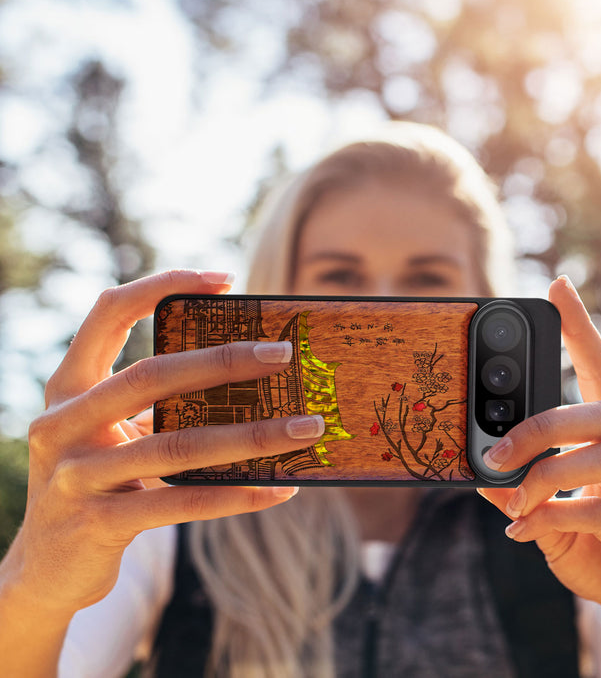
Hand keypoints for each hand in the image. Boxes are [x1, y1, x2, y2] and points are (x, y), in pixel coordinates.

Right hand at [3, 270, 322, 618]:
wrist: (46, 568)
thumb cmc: (97, 482)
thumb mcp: (112, 434)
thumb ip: (156, 405)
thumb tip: (248, 378)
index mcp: (68, 387)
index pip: (108, 312)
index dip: (162, 285)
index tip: (225, 278)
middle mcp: (62, 423)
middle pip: (151, 375)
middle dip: (224, 361)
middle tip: (284, 354)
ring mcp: (76, 475)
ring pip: (178, 445)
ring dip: (253, 436)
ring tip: (306, 428)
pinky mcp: (98, 523)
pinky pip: (183, 502)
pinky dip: (237, 495)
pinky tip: (281, 488)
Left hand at [478, 276, 600, 670]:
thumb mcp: (553, 517)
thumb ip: (521, 492)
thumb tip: (478, 472)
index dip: (582, 330)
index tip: (558, 287)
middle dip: (541, 425)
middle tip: (495, 450)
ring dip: (544, 475)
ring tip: (512, 500)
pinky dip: (553, 518)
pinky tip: (524, 532)